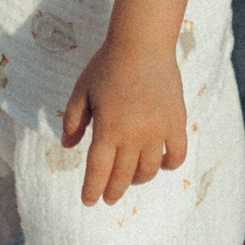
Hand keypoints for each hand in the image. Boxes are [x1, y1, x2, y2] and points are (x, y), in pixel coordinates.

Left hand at [60, 36, 187, 204]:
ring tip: (131, 178)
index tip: (88, 201)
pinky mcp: (176, 122)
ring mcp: (158, 131)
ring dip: (138, 180)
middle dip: (113, 191)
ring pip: (149, 170)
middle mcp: (134, 135)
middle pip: (123, 176)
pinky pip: (177, 155)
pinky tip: (161, 165)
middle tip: (108, 197)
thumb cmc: (108, 65)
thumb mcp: (82, 91)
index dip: (92, 190)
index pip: (98, 172)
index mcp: (107, 129)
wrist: (142, 43)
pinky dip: (169, 165)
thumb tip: (67, 146)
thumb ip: (73, 121)